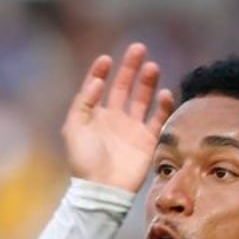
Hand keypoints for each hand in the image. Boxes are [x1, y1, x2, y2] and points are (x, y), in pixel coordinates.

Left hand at [61, 43, 173, 192]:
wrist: (102, 189)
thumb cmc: (84, 160)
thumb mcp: (74, 128)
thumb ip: (84, 102)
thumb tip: (98, 81)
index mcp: (94, 115)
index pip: (99, 87)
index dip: (101, 71)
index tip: (106, 59)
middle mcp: (114, 119)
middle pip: (124, 87)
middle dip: (131, 68)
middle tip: (139, 48)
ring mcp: (132, 129)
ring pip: (142, 99)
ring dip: (147, 82)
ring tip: (152, 66)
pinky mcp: (148, 141)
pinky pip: (159, 119)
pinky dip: (163, 106)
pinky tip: (164, 93)